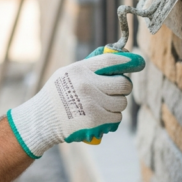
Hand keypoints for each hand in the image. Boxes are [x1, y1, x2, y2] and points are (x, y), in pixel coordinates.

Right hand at [6, 48, 145, 158]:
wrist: (43, 120)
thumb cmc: (56, 95)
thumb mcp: (67, 74)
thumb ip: (89, 68)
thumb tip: (117, 60)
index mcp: (80, 70)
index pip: (111, 61)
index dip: (128, 61)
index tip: (139, 62)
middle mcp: (87, 85)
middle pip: (123, 84)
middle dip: (123, 88)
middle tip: (115, 91)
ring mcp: (92, 104)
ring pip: (122, 103)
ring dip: (116, 105)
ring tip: (102, 105)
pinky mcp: (95, 121)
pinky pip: (117, 118)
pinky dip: (112, 118)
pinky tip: (100, 116)